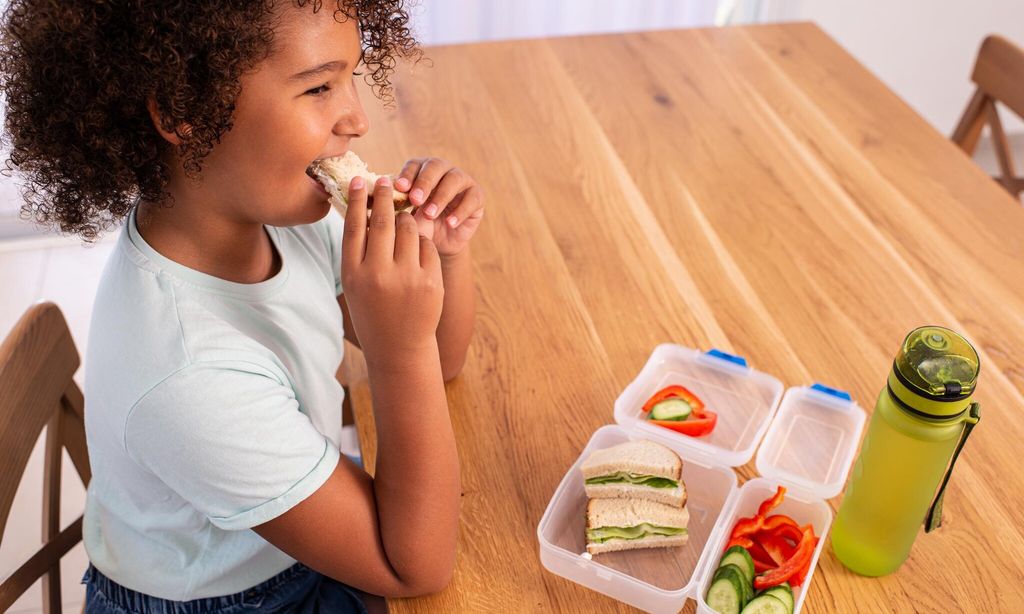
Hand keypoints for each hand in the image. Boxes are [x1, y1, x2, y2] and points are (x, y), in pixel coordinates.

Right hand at [341, 175, 443, 365]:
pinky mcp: (430, 281)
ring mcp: (407, 277)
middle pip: (382, 221)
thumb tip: (367, 212)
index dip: (357, 200)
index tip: (360, 180)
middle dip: (384, 196)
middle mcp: (378, 273)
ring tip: (402, 221)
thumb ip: (359, 252)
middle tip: (384, 181)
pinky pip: (427, 246)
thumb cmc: (373, 311)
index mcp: (354, 273)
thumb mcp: (356, 284)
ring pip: (409, 229)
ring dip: (406, 220)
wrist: (399, 347)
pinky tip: (417, 249)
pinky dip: (423, 243)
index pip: (354, 226)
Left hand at [394, 158, 483, 257]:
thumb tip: (381, 202)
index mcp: (422, 169)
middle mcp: (443, 170)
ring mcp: (462, 181)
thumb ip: (397, 208)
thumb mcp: (407, 217)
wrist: (442, 243)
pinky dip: (460, 211)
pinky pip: (472, 199)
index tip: (399, 187)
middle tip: (415, 200)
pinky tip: (449, 223)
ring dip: (441, 196)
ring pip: (454, 180)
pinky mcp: (477, 196)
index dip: (408, 174)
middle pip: (435, 166)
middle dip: (424, 182)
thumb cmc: (421, 224)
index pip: (414, 164)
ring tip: (430, 214)